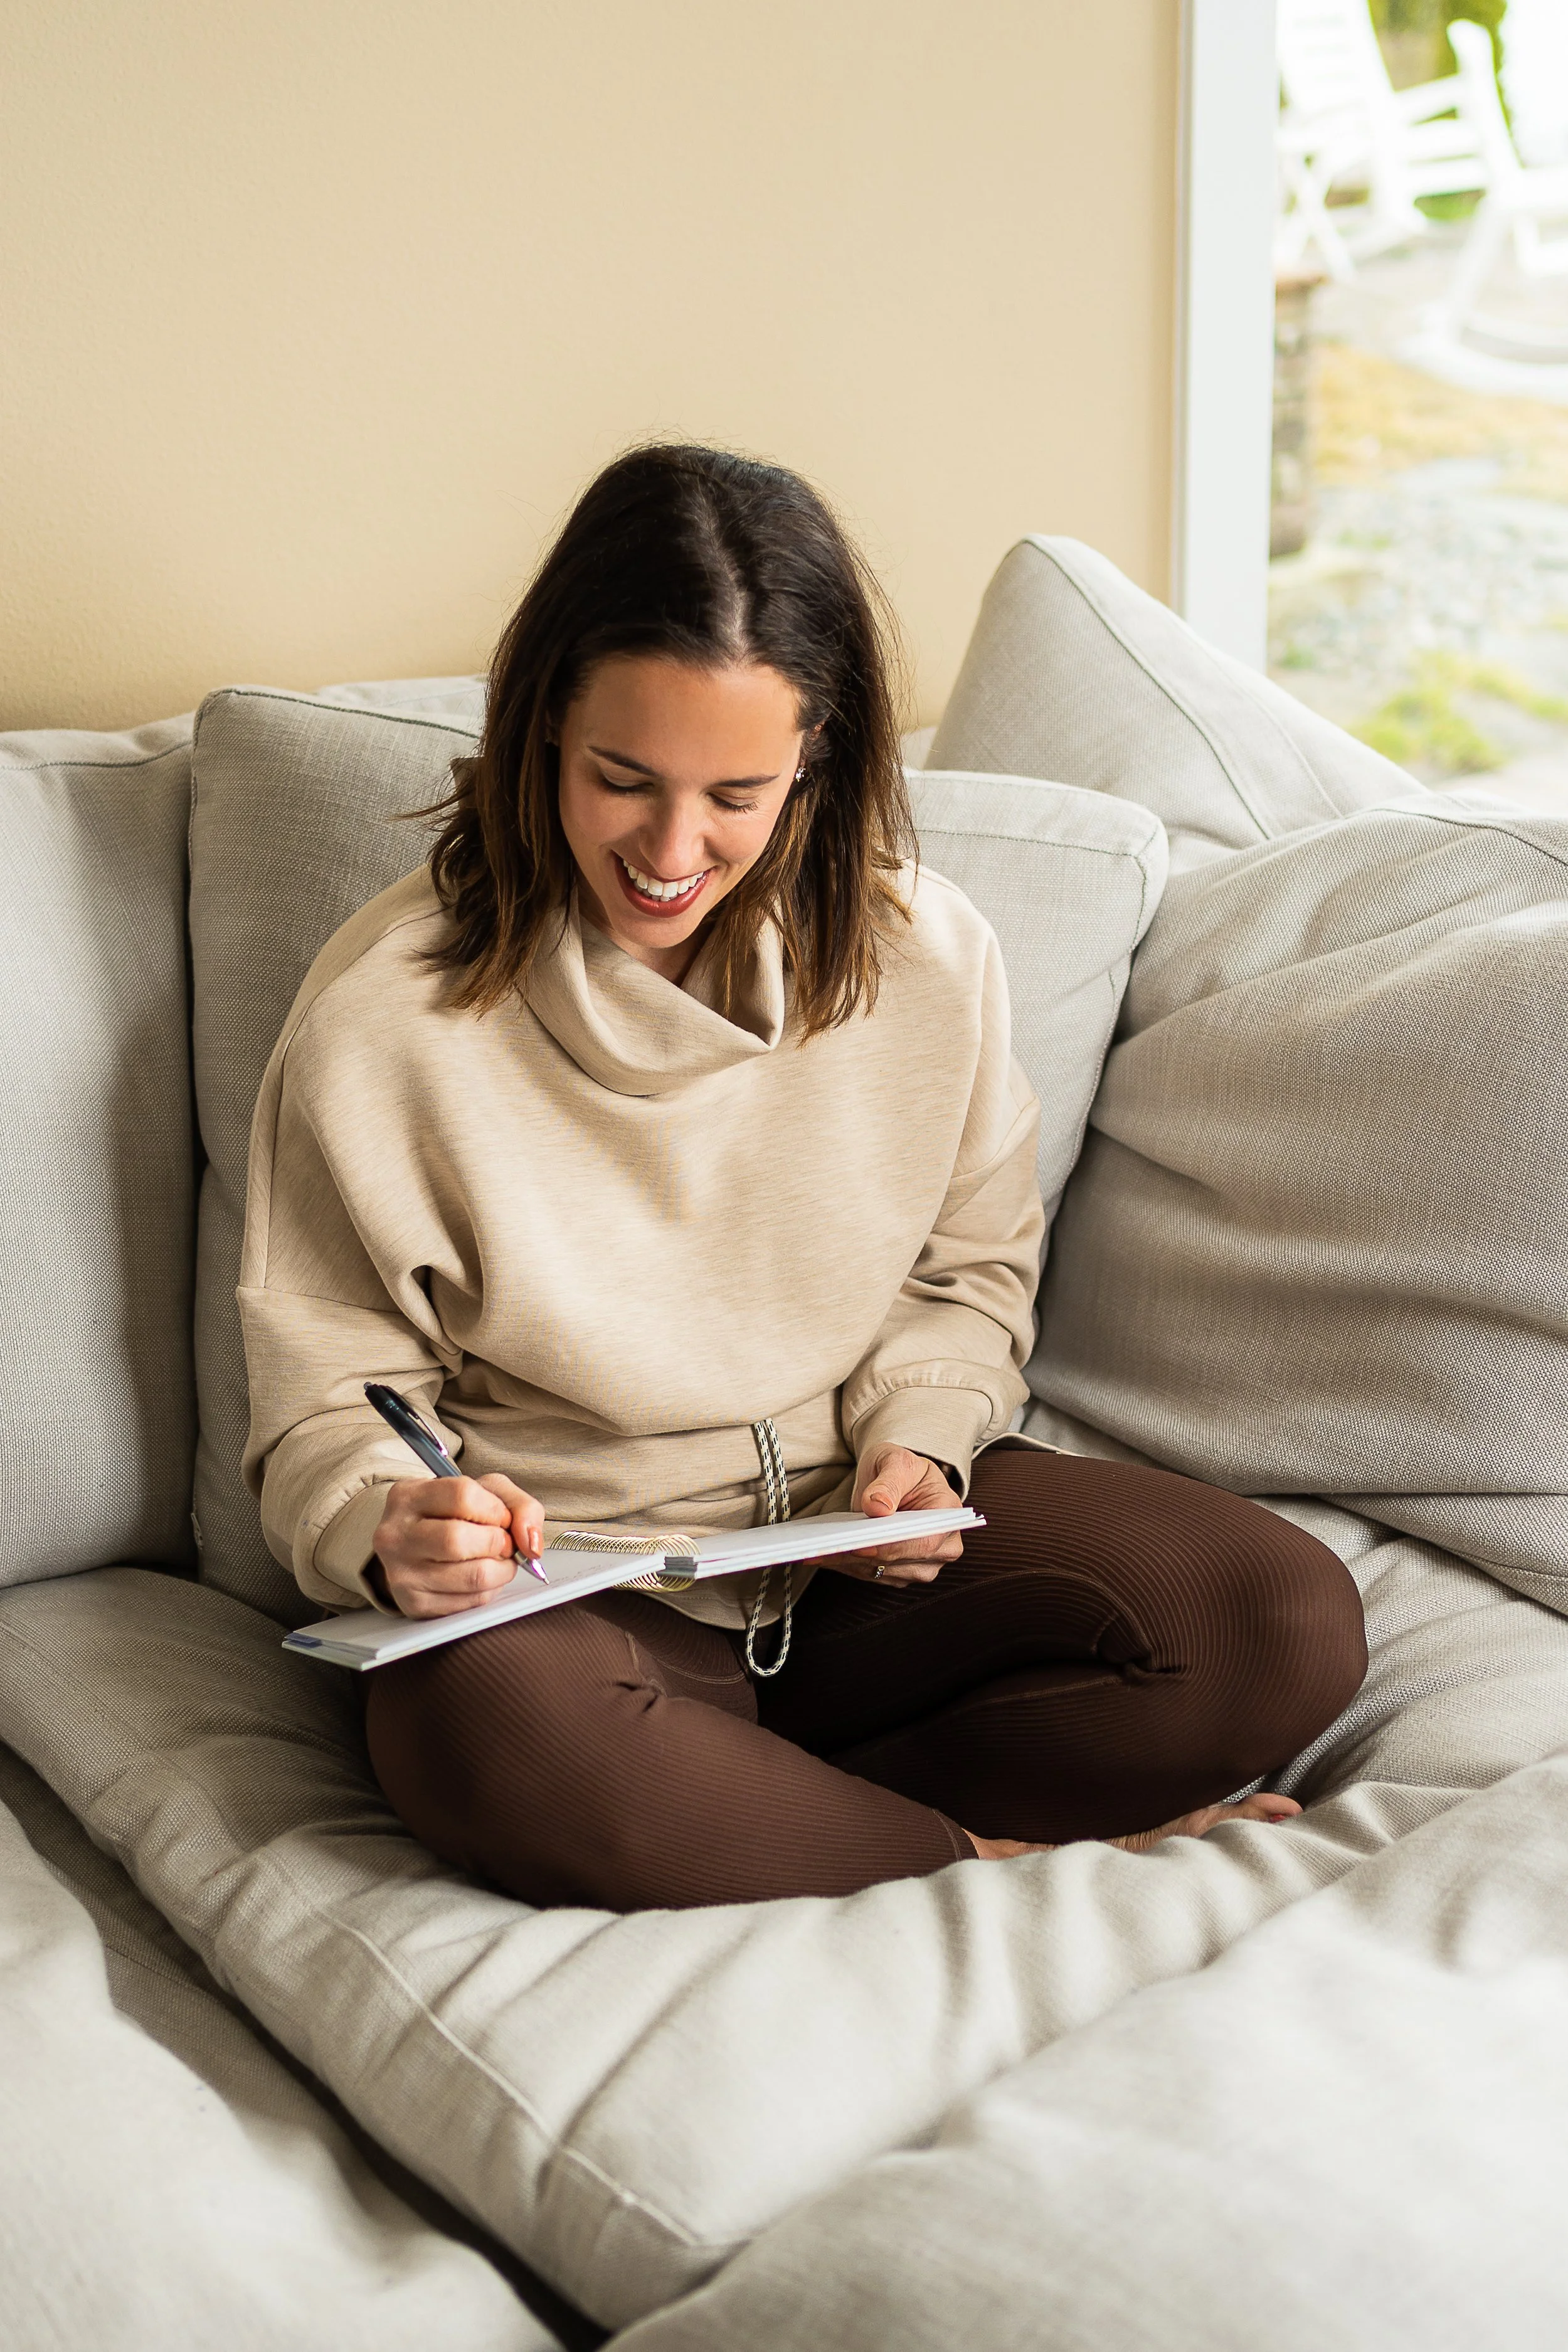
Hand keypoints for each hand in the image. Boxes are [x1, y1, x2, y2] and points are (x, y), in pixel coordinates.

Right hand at [371, 1473, 543, 1618]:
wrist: (418, 1547)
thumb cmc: (453, 1515)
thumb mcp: (486, 1493)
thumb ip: (520, 1506)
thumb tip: (531, 1544)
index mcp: (408, 1496)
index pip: (462, 1495)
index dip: (495, 1509)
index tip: (502, 1517)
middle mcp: (395, 1534)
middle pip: (458, 1539)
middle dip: (498, 1542)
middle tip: (504, 1543)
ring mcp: (401, 1573)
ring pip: (471, 1575)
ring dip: (501, 1569)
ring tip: (498, 1560)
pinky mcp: (414, 1604)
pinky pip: (469, 1602)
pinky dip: (489, 1590)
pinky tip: (482, 1577)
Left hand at [825, 1444, 964, 1586]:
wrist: (898, 1481)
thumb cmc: (904, 1469)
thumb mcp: (897, 1461)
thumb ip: (889, 1482)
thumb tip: (877, 1506)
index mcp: (949, 1518)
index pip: (922, 1542)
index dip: (891, 1548)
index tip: (860, 1545)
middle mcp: (942, 1548)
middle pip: (899, 1562)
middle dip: (860, 1556)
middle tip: (825, 1547)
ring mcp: (923, 1564)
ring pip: (881, 1571)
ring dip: (848, 1563)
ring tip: (817, 1550)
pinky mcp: (901, 1572)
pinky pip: (872, 1574)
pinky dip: (847, 1565)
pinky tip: (825, 1554)